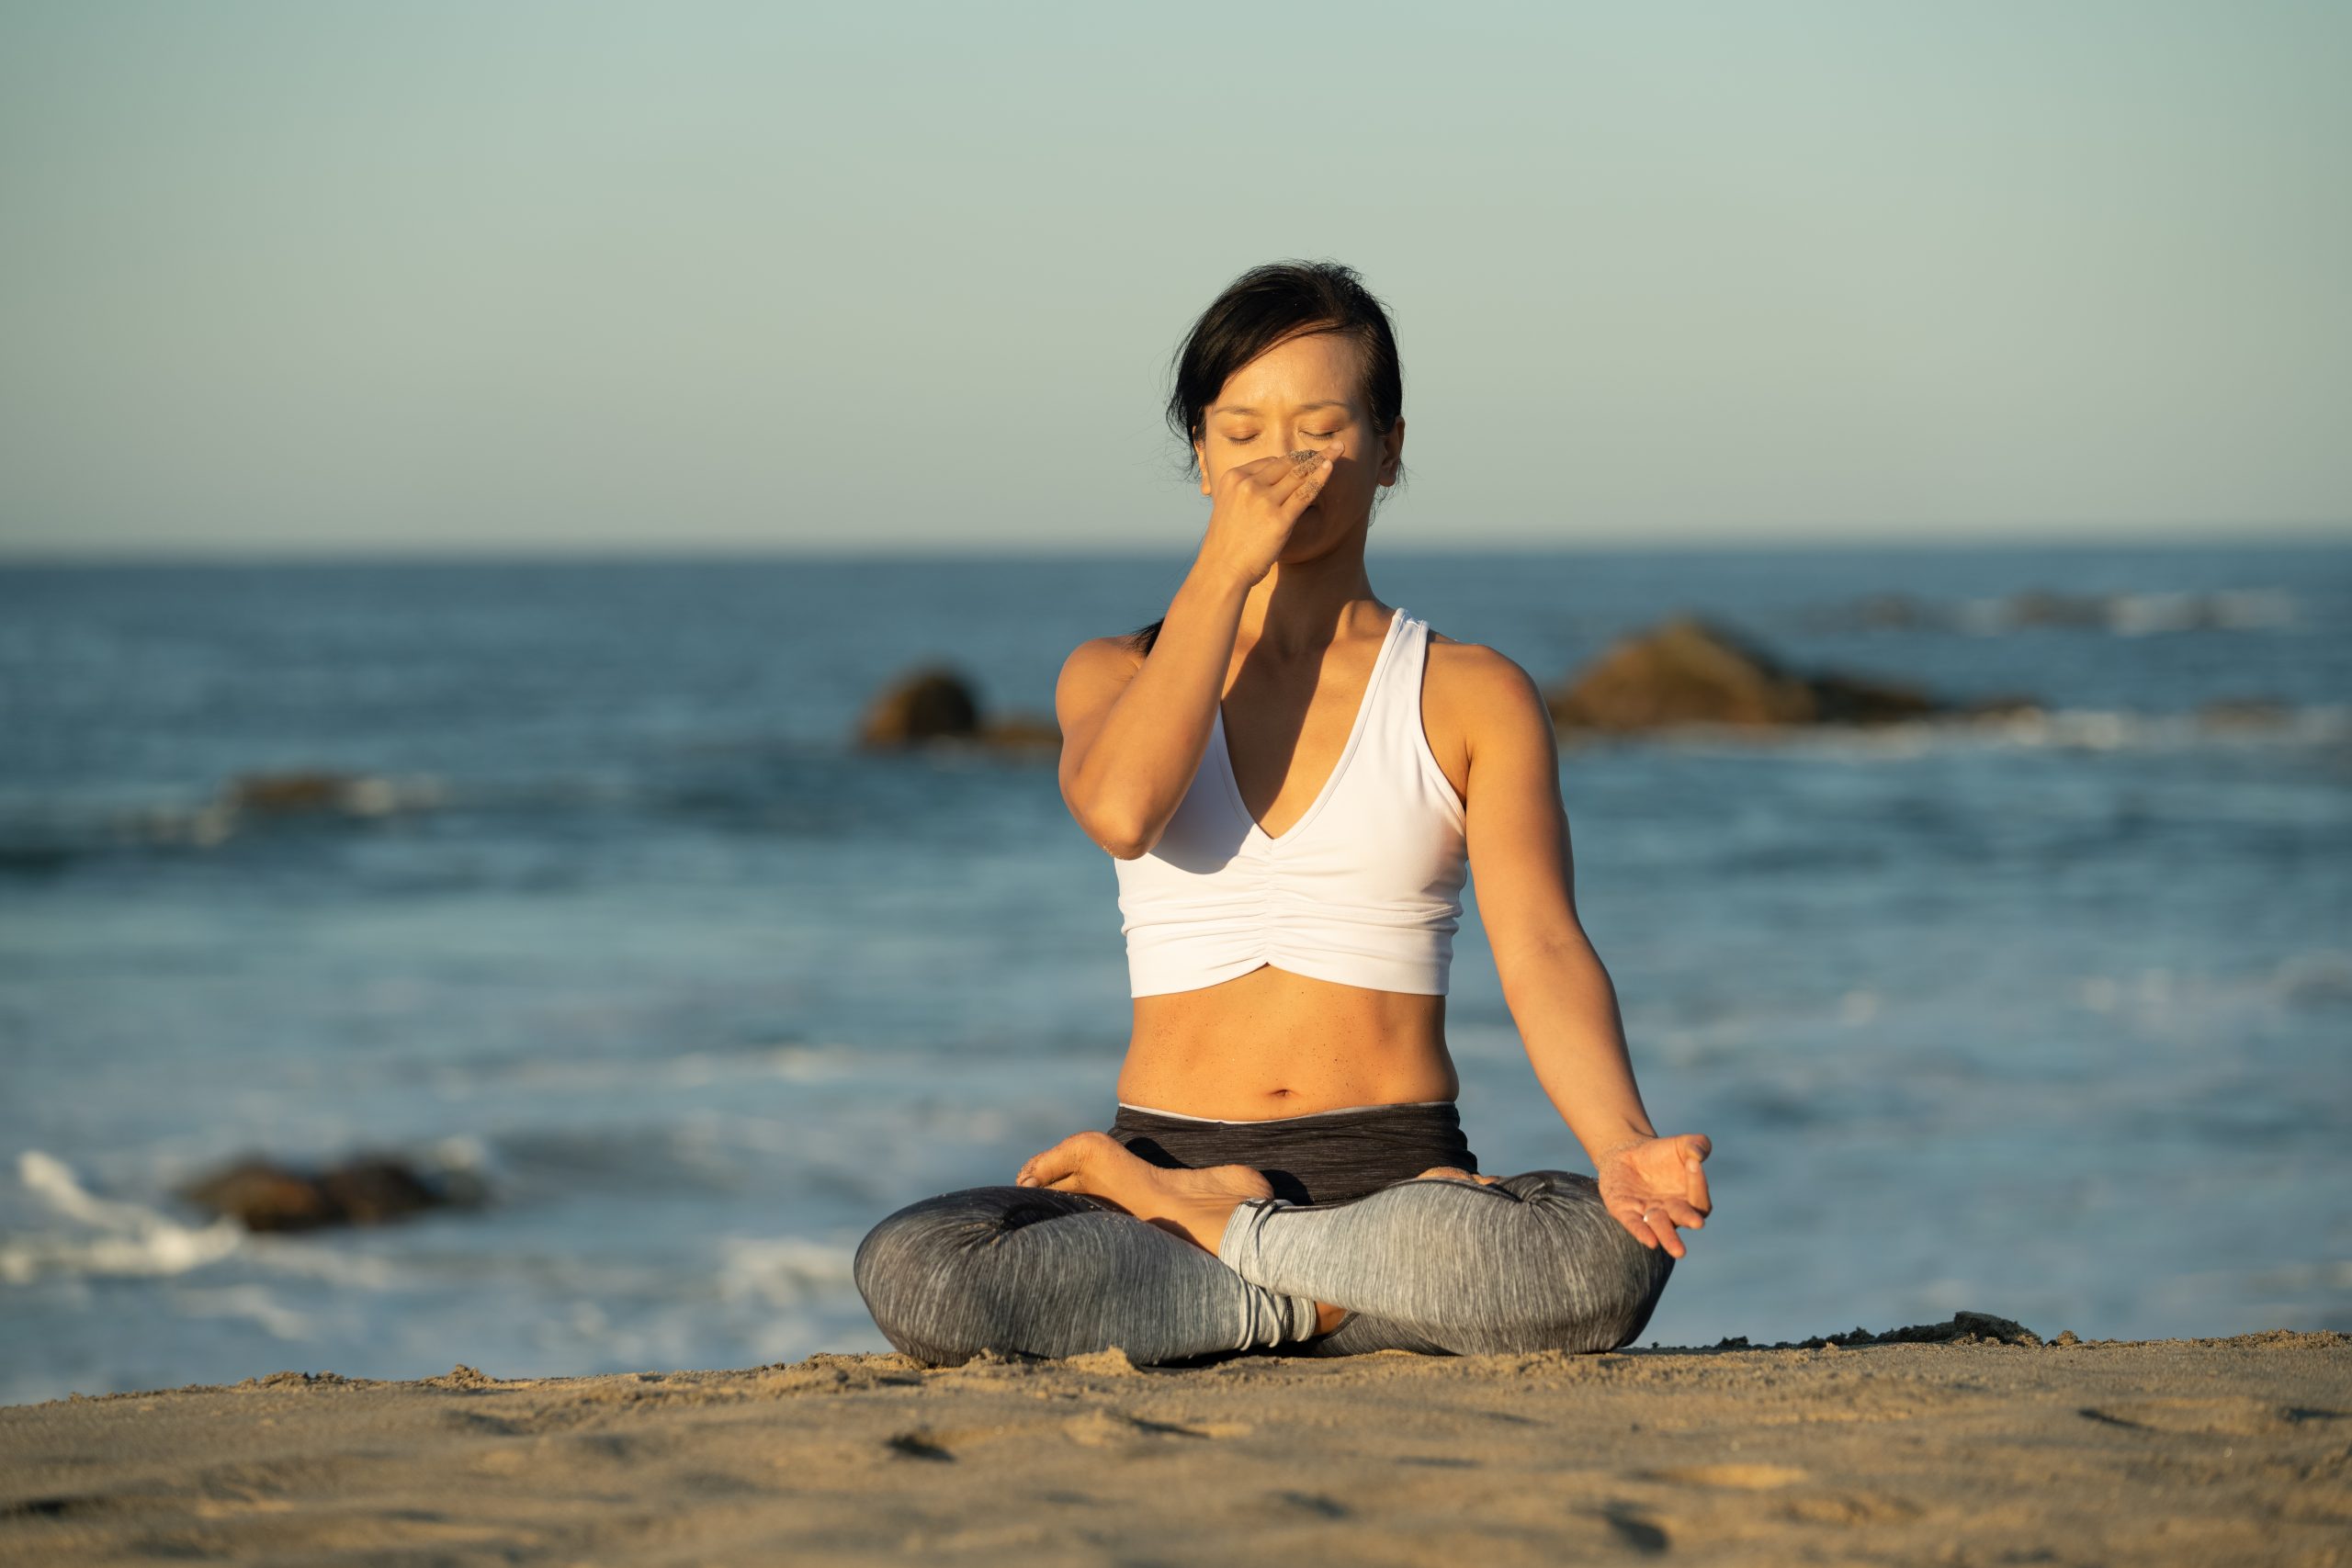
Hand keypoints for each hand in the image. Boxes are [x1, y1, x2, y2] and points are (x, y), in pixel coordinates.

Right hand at [1200, 445, 1340, 588]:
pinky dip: (1320, 478)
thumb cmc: (1228, 542)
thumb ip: (1247, 492)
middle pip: (1286, 463)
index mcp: (1233, 478)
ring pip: (1298, 474)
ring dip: (1322, 460)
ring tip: (1338, 449)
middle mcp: (1247, 484)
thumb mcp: (1230, 506)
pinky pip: (1305, 493)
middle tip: (1332, 447)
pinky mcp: (1279, 519)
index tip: (1307, 460)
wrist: (1221, 569)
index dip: (1291, 462)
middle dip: (1311, 455)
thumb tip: (1272, 483)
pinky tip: (1331, 468)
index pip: (1269, 462)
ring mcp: (1263, 500)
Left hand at [1595, 1133, 1711, 1257]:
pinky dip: (1642, 1232)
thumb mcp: (1682, 1144)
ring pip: (1660, 1227)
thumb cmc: (1661, 1153)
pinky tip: (1650, 1241)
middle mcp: (1671, 1211)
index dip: (1699, 1183)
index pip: (1699, 1199)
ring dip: (1668, 1237)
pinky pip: (1635, 1225)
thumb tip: (1698, 1155)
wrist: (1627, 1154)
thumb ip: (1697, 1145)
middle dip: (1689, 1219)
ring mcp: (1649, 1213)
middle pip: (1683, 1217)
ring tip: (1679, 1251)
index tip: (1693, 1163)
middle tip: (1697, 1223)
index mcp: (1689, 1199)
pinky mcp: (1626, 1212)